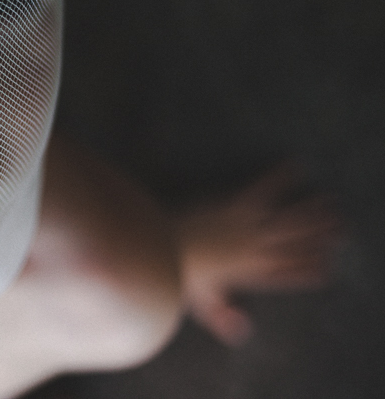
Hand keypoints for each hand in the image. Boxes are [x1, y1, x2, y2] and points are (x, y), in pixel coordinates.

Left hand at [176, 162, 340, 345]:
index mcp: (250, 276)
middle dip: (321, 237)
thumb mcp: (201, 303)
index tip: (325, 269)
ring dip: (312, 210)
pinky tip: (293, 166)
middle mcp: (256, 252)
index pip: (288, 276)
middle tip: (340, 230)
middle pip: (297, 245)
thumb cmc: (176, 275)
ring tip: (329, 203)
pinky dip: (279, 177)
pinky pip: (263, 190)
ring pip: (290, 219)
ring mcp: (247, 228)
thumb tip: (242, 334)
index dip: (309, 272)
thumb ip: (223, 318)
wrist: (160, 253)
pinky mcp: (235, 206)